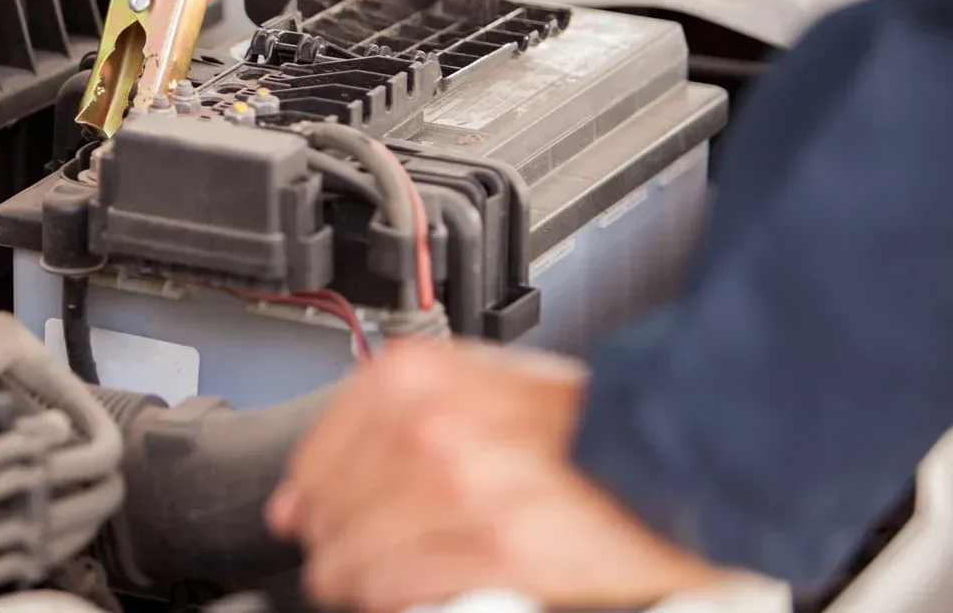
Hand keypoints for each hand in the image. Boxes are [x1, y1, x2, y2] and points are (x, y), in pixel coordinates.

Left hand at [267, 339, 726, 610]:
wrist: (664, 456)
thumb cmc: (574, 425)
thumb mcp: (471, 389)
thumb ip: (386, 424)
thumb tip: (303, 491)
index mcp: (416, 376)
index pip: (315, 452)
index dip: (310, 494)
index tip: (304, 514)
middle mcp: (429, 426)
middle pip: (330, 510)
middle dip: (331, 540)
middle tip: (344, 554)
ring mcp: (459, 490)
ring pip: (356, 556)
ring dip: (357, 576)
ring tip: (376, 579)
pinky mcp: (494, 550)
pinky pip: (399, 589)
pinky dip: (395, 598)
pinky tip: (413, 591)